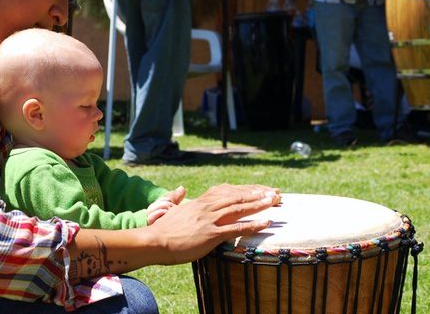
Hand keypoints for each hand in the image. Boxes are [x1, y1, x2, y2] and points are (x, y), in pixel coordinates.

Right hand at [145, 184, 279, 264]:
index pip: (227, 191)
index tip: (259, 190)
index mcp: (200, 202)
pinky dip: (252, 224)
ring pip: (239, 208)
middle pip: (237, 197)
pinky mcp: (211, 234)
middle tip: (275, 193)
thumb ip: (178, 198)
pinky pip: (235, 228)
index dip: (245, 190)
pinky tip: (265, 222)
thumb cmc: (163, 229)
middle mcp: (207, 207)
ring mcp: (210, 220)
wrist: (155, 241)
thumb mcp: (173, 210)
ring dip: (259, 204)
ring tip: (274, 201)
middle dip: (257, 194)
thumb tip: (181, 189)